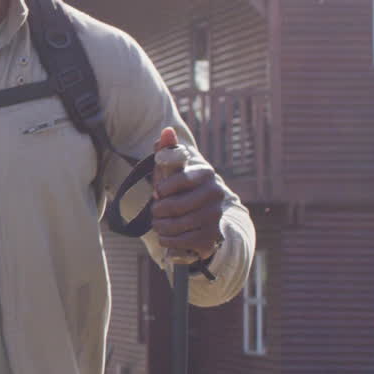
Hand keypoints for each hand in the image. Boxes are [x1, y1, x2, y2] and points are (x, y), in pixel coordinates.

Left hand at [150, 128, 224, 259]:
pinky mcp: (212, 238)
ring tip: (162, 223)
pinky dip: (167, 240)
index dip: (161, 189)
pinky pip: (178, 242)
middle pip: (172, 206)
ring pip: (173, 226)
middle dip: (157, 210)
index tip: (159, 192)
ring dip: (160, 226)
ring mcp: (215, 217)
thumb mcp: (174, 170)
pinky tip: (168, 235)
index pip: (176, 180)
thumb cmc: (182, 189)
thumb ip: (168, 150)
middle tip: (157, 210)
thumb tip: (167, 130)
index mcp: (205, 173)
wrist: (206, 218)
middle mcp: (216, 193)